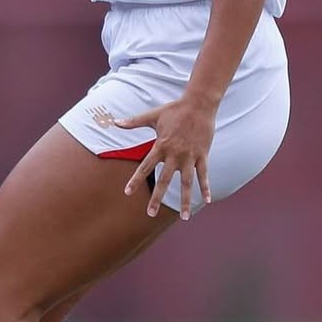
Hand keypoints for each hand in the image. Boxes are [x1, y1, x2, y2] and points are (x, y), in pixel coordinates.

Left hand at [116, 96, 216, 219]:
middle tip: (149, 214)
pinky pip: (204, 174)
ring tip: (186, 218)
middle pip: (164, 180)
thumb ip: (133, 122)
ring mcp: (190, 156)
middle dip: (156, 198)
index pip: (145, 167)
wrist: (198, 104)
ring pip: (187, 183)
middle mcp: (174, 155)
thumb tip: (114, 122)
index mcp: (160, 147)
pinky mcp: (202, 155)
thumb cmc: (174, 109)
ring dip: (185, 200)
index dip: (135, 180)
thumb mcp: (152, 116)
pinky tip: (207, 201)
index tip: (127, 192)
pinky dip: (206, 187)